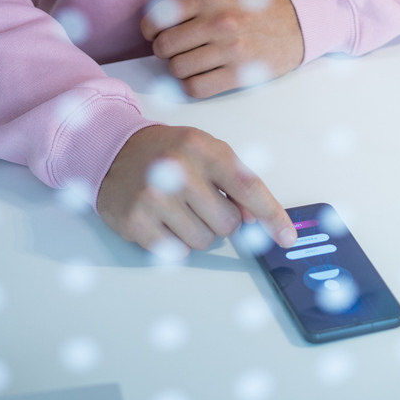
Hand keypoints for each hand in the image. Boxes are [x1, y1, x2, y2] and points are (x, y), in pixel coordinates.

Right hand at [96, 124, 296, 252]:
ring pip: (203, 241)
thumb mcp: (205, 151)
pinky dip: (173, 241)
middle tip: (200, 202)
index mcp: (202, 148)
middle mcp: (177, 170)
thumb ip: (235, 179)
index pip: (247, 186)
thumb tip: (255, 218)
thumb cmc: (167, 152)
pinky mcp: (135, 222)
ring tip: (178, 208)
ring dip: (197, 231)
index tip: (286, 236)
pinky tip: (161, 218)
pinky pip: (174, 252)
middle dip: (221, 219)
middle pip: (227, 224)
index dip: (271, 215)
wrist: (112, 150)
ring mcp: (153, 197)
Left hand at [141, 0, 304, 98]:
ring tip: (189, 59)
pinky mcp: (240, 75)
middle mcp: (220, 23)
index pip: (160, 17)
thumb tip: (167, 2)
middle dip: (164, 47)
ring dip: (178, 66)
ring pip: (178, 69)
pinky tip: (199, 74)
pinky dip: (191, 84)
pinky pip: (197, 88)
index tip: (154, 31)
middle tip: (173, 46)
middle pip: (165, 46)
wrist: (303, 19)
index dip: (150, 27)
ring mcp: (231, 51)